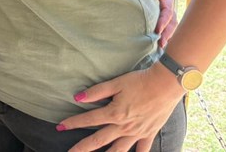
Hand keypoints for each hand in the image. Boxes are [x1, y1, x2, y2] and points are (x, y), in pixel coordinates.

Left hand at [57, 65, 181, 151]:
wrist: (166, 85)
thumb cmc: (140, 81)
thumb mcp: (116, 83)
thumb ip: (96, 92)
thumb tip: (77, 97)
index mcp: (114, 113)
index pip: (88, 120)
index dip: (72, 123)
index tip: (59, 126)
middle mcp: (124, 127)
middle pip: (98, 141)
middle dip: (82, 148)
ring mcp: (137, 133)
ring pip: (118, 151)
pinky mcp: (149, 134)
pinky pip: (141, 151)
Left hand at [140, 0, 177, 46]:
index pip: (167, 9)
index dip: (164, 20)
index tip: (158, 30)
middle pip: (171, 18)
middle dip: (168, 31)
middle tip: (162, 44)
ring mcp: (162, 3)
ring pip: (169, 20)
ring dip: (167, 33)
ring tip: (162, 46)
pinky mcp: (157, 6)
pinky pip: (163, 19)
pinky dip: (163, 29)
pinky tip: (159, 40)